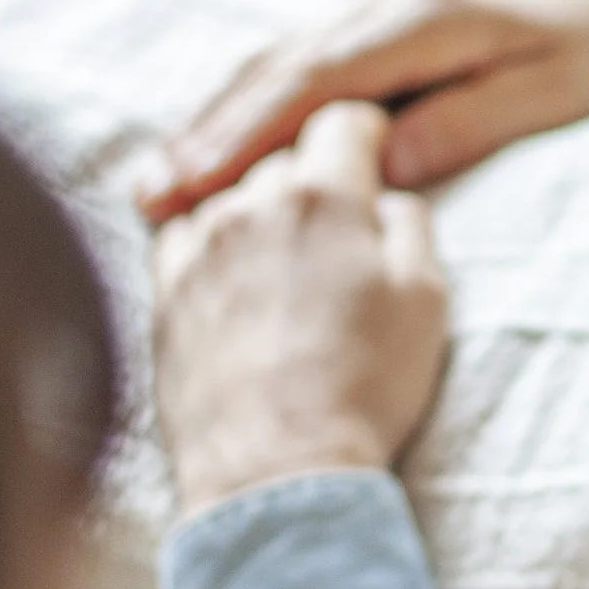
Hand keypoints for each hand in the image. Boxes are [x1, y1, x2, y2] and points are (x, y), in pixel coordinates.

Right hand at [140, 0, 588, 217]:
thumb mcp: (548, 99)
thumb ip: (462, 127)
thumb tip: (372, 167)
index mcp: (429, 18)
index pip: (311, 85)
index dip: (241, 138)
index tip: (188, 189)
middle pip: (277, 68)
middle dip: (208, 131)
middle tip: (147, 196)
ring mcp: (388, 0)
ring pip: (282, 58)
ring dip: (220, 116)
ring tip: (162, 178)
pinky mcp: (393, 13)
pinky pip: (310, 58)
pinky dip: (258, 98)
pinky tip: (221, 140)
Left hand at [151, 102, 449, 518]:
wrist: (276, 470)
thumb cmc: (364, 388)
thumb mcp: (425, 301)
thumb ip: (411, 227)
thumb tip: (388, 199)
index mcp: (325, 195)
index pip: (342, 119)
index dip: (363, 135)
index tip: (372, 159)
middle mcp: (252, 202)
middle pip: (283, 155)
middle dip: (311, 180)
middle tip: (335, 231)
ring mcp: (199, 243)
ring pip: (231, 192)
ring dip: (258, 212)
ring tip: (284, 268)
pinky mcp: (163, 288)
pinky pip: (183, 234)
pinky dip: (209, 242)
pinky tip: (232, 280)